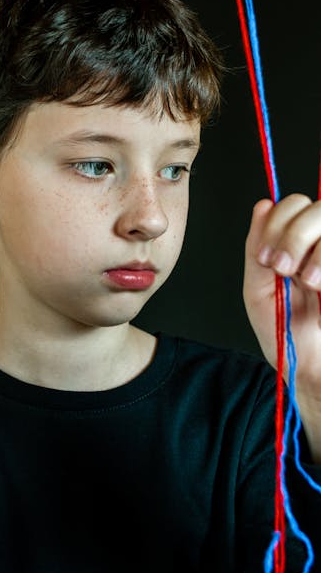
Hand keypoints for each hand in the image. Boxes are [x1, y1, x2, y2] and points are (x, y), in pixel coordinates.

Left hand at [243, 195, 320, 459]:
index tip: (266, 259)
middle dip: (293, 235)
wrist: (309, 368)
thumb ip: (257, 246)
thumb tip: (262, 205)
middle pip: (315, 207)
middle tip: (282, 269)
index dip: (277, 224)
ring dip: (314, 250)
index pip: (292, 204)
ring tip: (307, 282)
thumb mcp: (259, 287)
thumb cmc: (285, 330)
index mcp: (297, 244)